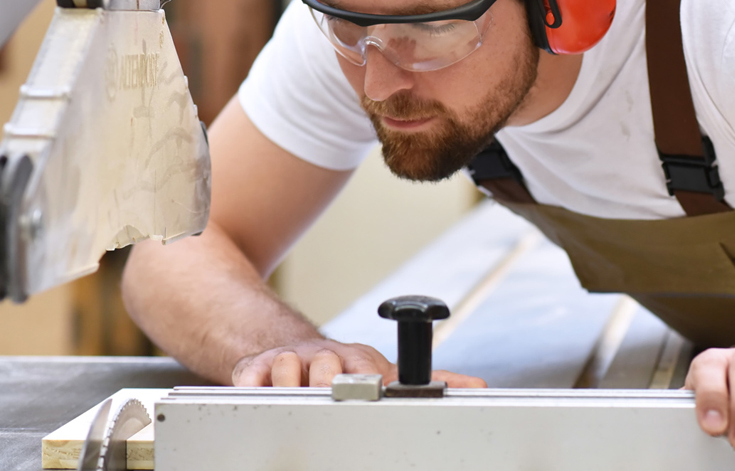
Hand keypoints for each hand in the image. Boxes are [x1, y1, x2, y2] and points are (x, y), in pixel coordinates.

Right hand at [231, 339, 486, 387]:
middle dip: (326, 385)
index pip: (368, 368)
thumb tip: (475, 387)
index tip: (372, 386)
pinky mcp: (255, 368)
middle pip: (326, 368)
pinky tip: (259, 391)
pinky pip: (250, 375)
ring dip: (291, 384)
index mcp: (359, 361)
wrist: (287, 345)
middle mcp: (325, 357)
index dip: (368, 379)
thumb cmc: (341, 366)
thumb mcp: (386, 373)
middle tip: (327, 397)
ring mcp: (290, 361)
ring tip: (295, 395)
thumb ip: (430, 378)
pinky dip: (253, 384)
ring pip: (288, 368)